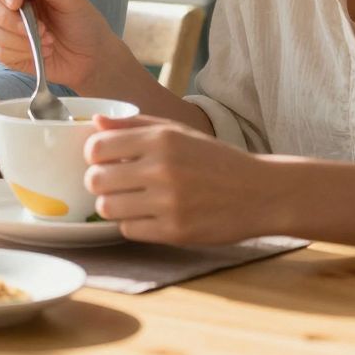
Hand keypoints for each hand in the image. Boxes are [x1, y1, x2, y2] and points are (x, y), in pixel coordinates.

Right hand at [0, 0, 123, 93]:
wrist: (92, 58)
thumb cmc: (83, 23)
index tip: (17, 1)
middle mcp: (9, 4)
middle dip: (7, 18)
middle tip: (40, 28)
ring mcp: (5, 29)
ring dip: (16, 37)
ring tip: (46, 39)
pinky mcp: (7, 53)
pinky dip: (21, 52)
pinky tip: (41, 52)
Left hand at [83, 114, 276, 244]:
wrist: (260, 192)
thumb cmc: (216, 160)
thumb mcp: (180, 132)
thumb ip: (135, 125)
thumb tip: (95, 123)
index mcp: (161, 139)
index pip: (97, 147)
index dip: (94, 155)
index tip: (104, 160)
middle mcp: (162, 168)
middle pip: (96, 180)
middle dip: (99, 182)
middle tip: (114, 183)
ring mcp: (168, 202)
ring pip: (108, 208)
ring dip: (114, 205)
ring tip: (131, 200)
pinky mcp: (175, 231)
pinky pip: (129, 230)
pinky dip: (134, 224)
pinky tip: (149, 215)